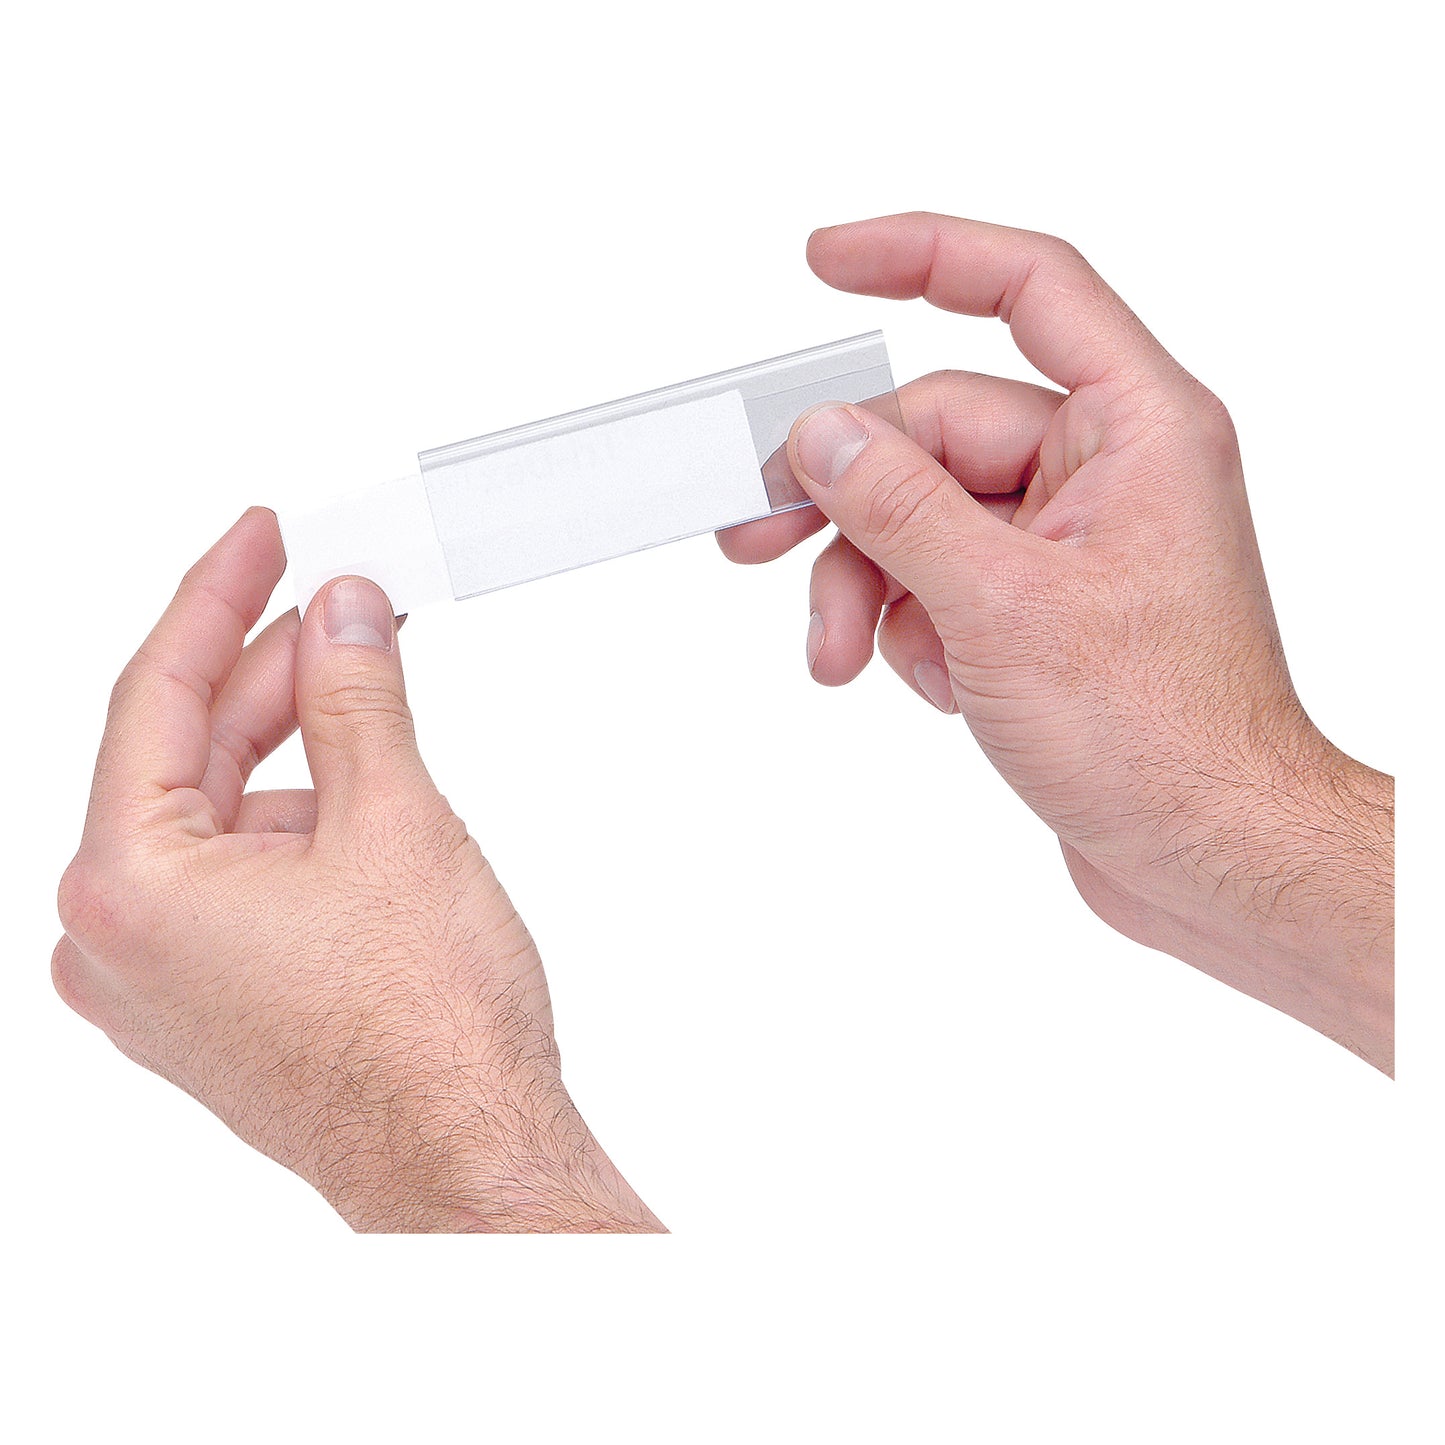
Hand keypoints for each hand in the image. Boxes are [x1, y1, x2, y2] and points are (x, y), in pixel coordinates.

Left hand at [52, 510, 661, 1229]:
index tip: (262, 536)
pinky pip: (237, 873)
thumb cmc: (425, 1034)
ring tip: (372, 689)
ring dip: (296, 747)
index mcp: (127, 889)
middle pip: (186, 754)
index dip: (219, 597)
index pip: (156, 694)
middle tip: (346, 601)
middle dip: (274, 671)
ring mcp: (160, 980)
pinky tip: (363, 786)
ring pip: (218, 815)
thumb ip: (353, 696)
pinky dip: (297, 818)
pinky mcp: (212, 1001)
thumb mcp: (393, 820)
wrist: (467, 1157)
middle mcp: (117, 941)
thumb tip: (344, 614)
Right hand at [720, 213, 1393, 1072]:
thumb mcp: (1003, 610)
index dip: (922, 254)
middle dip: (850, 506)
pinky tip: (930, 686)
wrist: (1209, 857)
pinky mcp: (1039, 611)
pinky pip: (940, 581)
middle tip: (754, 539)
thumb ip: (900, 508)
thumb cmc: (1164, 739)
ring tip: (843, 657)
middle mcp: (1104, 472)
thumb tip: (820, 434)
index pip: (1026, 289)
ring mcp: (1067, 545)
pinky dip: (909, 628)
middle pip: (937, 433)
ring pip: (925, 518)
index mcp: (1134, 428)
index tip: (824, 258)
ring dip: (868, 585)